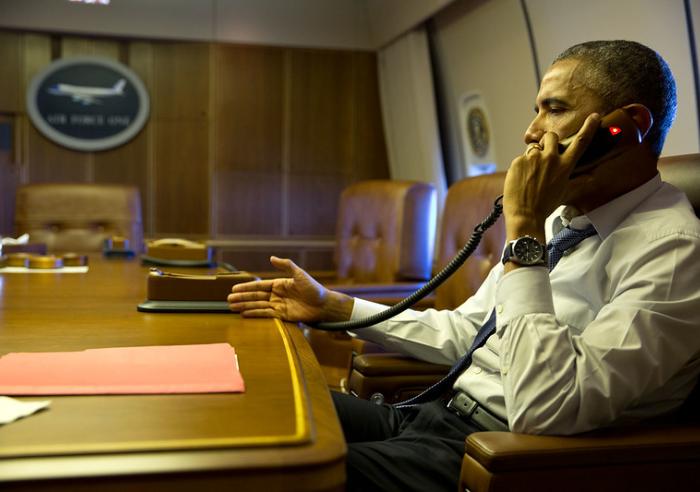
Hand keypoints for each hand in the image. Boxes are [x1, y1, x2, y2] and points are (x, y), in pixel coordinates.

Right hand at [227, 256, 352, 322]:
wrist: (324, 305)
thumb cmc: (313, 288)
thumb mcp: (299, 274)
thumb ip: (286, 266)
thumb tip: (271, 257)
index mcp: (279, 284)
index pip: (259, 285)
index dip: (246, 287)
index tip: (234, 289)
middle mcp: (277, 294)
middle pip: (255, 296)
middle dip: (242, 298)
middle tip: (228, 300)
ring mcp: (278, 305)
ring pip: (258, 305)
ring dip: (245, 305)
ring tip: (231, 307)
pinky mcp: (282, 315)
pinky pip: (265, 314)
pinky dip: (254, 313)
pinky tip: (244, 314)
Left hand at [503, 113, 600, 237]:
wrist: (525, 215)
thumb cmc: (545, 206)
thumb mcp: (565, 192)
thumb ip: (579, 182)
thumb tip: (592, 178)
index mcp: (565, 166)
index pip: (580, 142)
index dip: (588, 128)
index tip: (594, 116)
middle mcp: (550, 159)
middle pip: (551, 136)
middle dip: (548, 141)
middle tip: (544, 156)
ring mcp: (533, 159)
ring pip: (533, 148)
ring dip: (533, 157)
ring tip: (530, 175)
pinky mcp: (518, 161)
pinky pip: (520, 159)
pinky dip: (520, 167)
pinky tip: (521, 180)